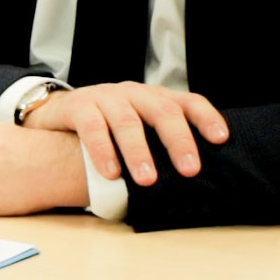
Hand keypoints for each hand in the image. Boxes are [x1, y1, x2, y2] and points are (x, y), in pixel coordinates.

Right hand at [25, 83, 228, 184]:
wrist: (59, 114)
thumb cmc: (109, 129)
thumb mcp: (139, 130)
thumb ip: (161, 145)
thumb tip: (197, 185)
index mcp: (155, 99)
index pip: (188, 101)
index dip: (206, 118)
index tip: (221, 139)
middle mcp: (134, 94)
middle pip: (162, 111)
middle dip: (178, 140)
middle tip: (190, 170)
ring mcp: (106, 97)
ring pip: (127, 121)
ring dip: (139, 152)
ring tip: (147, 179)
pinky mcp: (78, 105)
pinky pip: (92, 127)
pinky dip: (103, 151)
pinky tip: (110, 173)